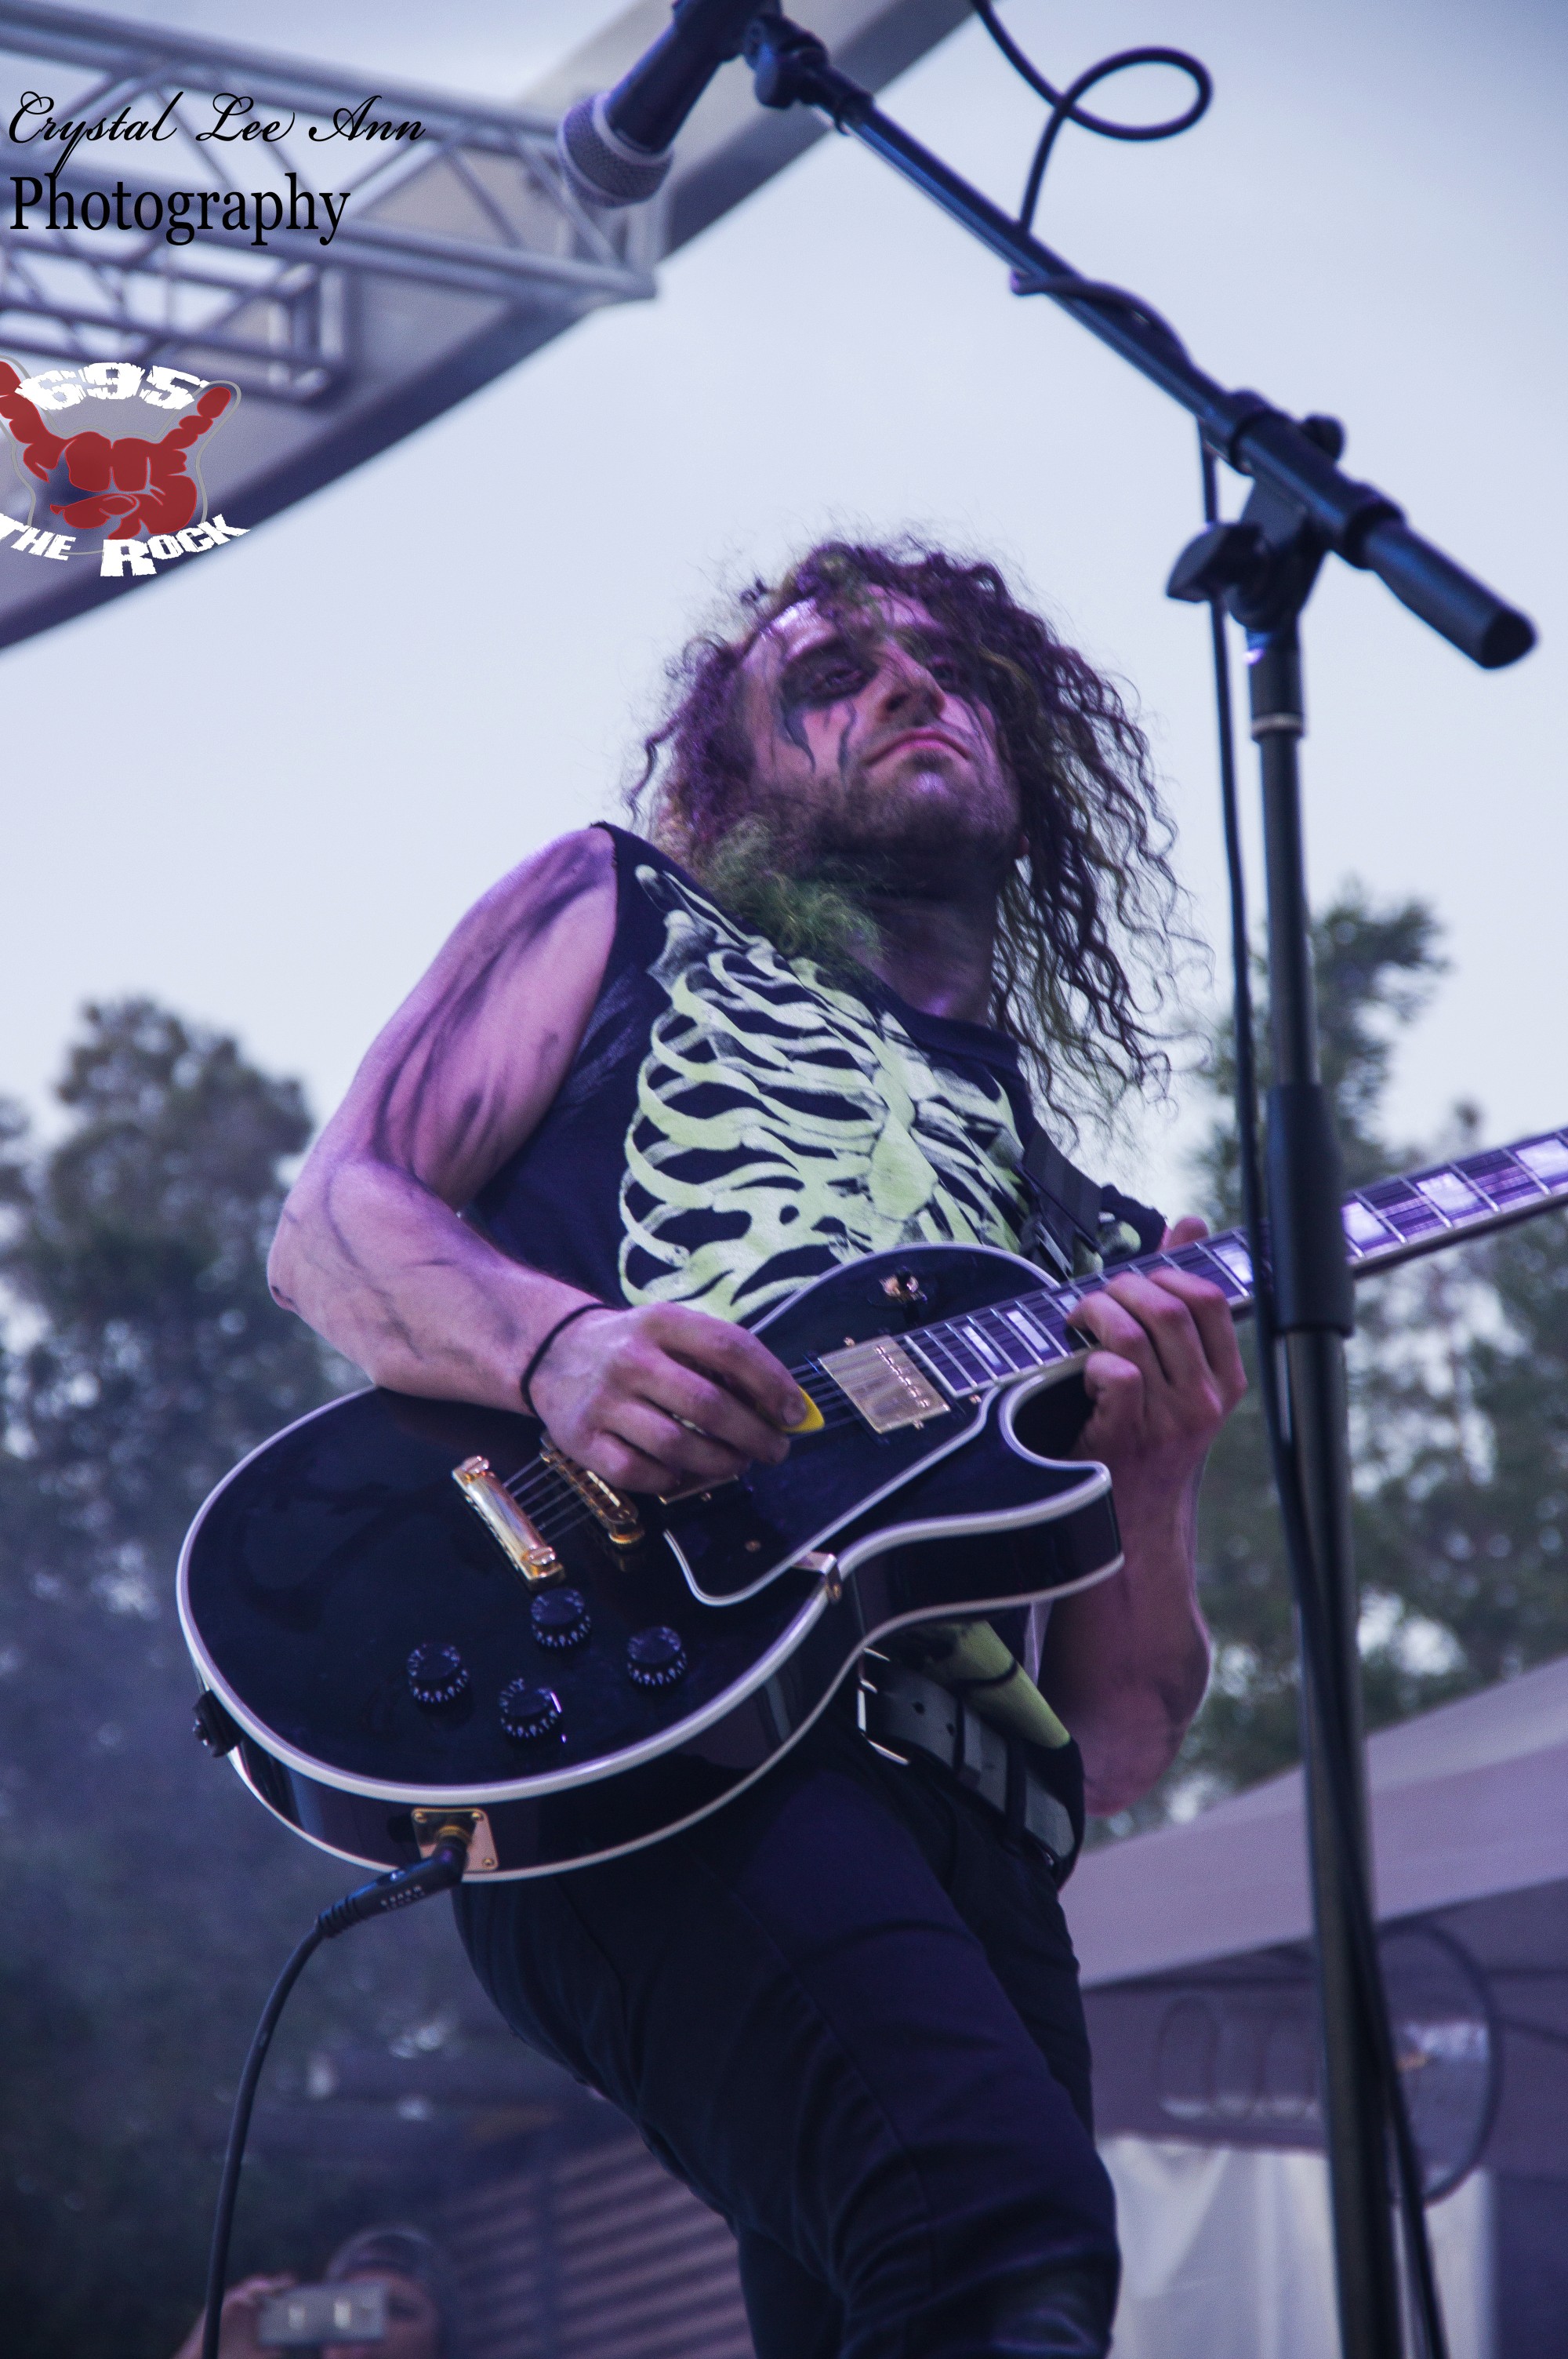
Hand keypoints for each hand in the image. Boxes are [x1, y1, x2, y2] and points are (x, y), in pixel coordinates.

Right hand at [170, 2275, 295, 2358]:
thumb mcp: (252, 2354)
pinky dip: (244, 2298)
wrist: (206, 2358)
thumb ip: (267, 2352)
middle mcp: (245, 2303)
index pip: (269, 2294)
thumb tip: (283, 2350)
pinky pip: (234, 2298)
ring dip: (260, 2286)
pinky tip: (254, 2303)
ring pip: (248, 2288)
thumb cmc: (228, 2355)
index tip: (295, 2283)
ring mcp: (233, 2303)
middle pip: (261, 2287)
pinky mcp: (220, 2307)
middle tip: (289, 2281)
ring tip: (272, 2288)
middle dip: (275, 2283)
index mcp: (254, 2310)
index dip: (281, 2287)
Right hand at [528, 1302, 812, 1492]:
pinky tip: (684, 1473)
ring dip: (721, 1463)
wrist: (552, 1351)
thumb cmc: (634, 1346)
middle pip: (709, 1406)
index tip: (794, 1413)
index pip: (730, 1348)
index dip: (772, 1383)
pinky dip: (672, 1480)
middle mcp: (631, 1359)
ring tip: (737, 1463)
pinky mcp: (582, 1440)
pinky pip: (639, 1473)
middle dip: (755, 1435)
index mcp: (662, 1322)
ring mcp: (604, 1401)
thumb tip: (783, 1407)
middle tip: (775, 1450)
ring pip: (677, 1447)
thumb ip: (721, 1359)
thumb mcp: (672, 1330)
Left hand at [1068, 1216, 1246, 1516]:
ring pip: (1134, 1333)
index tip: (1137, 1282)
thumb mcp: (1175, 1372)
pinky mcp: (1129, 1438)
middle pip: (1169, 1307)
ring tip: (1078, 1322)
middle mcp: (1206, 1400)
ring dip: (1095, 1313)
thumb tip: (1188, 1223)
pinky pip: (1115, 1372)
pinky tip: (1081, 1372)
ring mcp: (1168, 1421)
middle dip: (1121, 1287)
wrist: (1129, 1522)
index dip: (1166, 1272)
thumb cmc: (1146, 1435)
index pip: (1211, 1297)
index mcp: (1226, 1380)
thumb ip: (1181, 1298)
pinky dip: (1090, 1359)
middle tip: (1096, 1299)